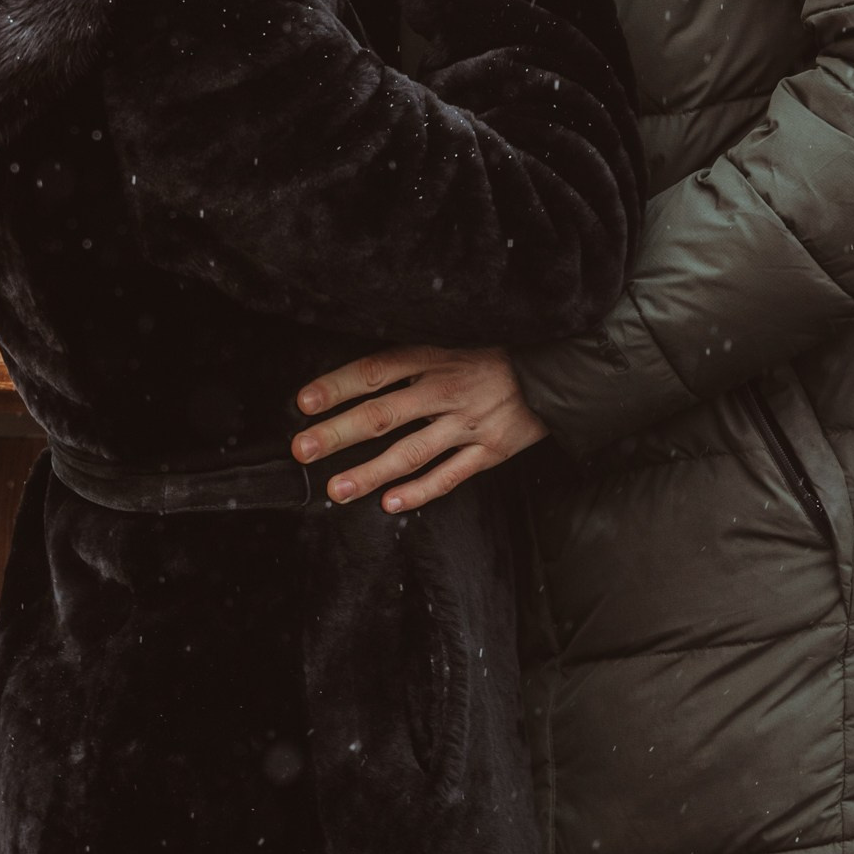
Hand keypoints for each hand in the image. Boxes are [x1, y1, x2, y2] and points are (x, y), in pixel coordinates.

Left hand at [292, 345, 547, 510]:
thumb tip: (351, 389)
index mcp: (432, 361)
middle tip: (303, 449)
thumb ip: (405, 370)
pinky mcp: (489, 451)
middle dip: (339, 432)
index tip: (304, 402)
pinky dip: (418, 492)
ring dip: (370, 472)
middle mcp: (446, 391)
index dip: (337, 386)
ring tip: (336, 489)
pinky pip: (449, 476)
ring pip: (411, 452)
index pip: (375, 372)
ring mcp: (467, 424)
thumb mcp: (446, 351)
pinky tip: (389, 503)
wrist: (550, 378)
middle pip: (384, 414)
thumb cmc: (485, 366)